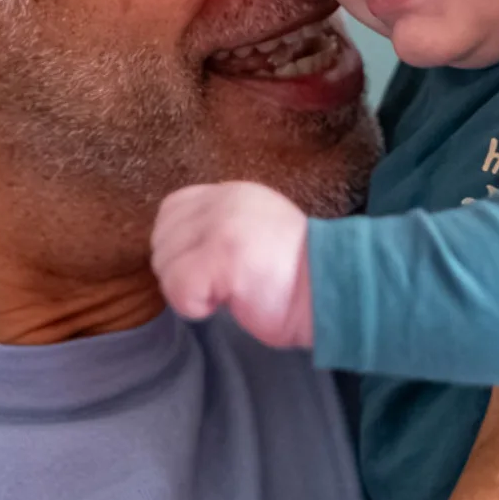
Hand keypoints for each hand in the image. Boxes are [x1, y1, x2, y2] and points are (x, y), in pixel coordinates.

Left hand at [152, 181, 314, 347]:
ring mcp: (221, 225)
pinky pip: (178, 286)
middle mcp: (223, 201)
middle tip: (215, 287)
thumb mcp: (256, 233)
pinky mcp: (221, 254)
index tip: (204, 268)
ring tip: (226, 294)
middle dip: (179, 271)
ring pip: (165, 264)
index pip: (172, 209)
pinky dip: (193, 305)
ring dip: (187, 290)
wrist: (337, 290)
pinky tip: (223, 304)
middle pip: (161, 239)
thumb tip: (176, 250)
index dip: (176, 244)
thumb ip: (218, 228)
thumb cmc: (297, 277)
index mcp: (231, 194)